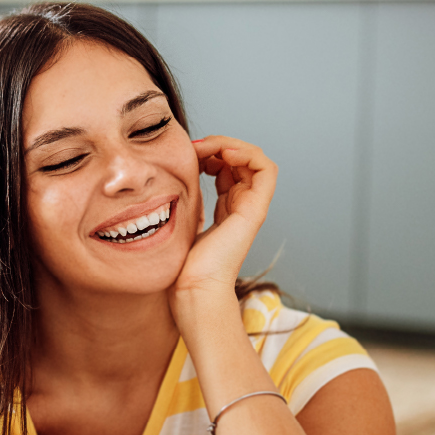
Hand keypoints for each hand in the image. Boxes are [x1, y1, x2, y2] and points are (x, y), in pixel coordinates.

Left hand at [177, 136, 276, 302]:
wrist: (193, 289)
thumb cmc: (181, 266)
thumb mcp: (180, 222)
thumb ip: (184, 201)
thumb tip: (169, 179)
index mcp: (226, 210)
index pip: (225, 169)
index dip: (209, 153)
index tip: (186, 153)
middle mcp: (241, 207)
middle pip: (240, 161)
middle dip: (218, 146)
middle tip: (194, 147)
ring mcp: (251, 208)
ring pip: (255, 160)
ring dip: (231, 146)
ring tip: (208, 148)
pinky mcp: (255, 210)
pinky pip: (266, 170)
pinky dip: (248, 154)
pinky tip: (223, 155)